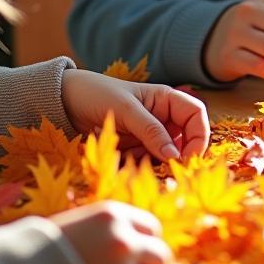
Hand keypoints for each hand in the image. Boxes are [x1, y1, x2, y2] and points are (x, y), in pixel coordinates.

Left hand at [61, 69, 209, 162]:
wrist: (65, 101)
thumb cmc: (98, 94)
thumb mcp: (126, 110)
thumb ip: (151, 131)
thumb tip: (175, 156)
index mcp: (166, 99)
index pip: (195, 114)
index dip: (198, 134)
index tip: (188, 156)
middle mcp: (162, 116)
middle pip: (186, 137)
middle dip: (181, 153)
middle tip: (170, 169)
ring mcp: (149, 133)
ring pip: (168, 153)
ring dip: (159, 161)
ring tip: (138, 160)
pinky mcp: (136, 147)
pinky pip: (148, 160)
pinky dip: (143, 165)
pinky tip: (127, 162)